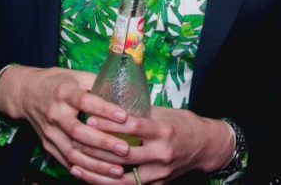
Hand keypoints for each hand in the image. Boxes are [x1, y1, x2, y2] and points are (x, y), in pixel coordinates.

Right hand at [0, 65, 131, 179]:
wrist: (26, 93)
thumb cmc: (59, 82)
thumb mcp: (77, 76)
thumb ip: (100, 83)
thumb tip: (127, 90)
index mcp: (64, 92)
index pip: (85, 102)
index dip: (104, 110)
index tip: (124, 116)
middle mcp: (54, 113)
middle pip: (78, 131)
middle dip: (103, 142)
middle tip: (125, 149)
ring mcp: (49, 132)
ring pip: (72, 152)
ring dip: (96, 164)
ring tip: (118, 170)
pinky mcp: (47, 145)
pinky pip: (66, 161)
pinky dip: (84, 170)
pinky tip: (101, 176)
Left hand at [71, 107, 233, 183]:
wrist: (205, 146)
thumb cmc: (182, 125)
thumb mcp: (164, 114)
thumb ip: (140, 114)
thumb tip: (111, 104)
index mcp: (164, 131)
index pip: (133, 127)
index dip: (110, 123)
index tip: (89, 118)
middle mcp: (162, 154)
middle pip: (124, 155)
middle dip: (97, 149)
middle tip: (75, 141)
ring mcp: (159, 173)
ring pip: (122, 178)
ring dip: (97, 173)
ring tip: (75, 165)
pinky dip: (108, 184)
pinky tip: (91, 179)